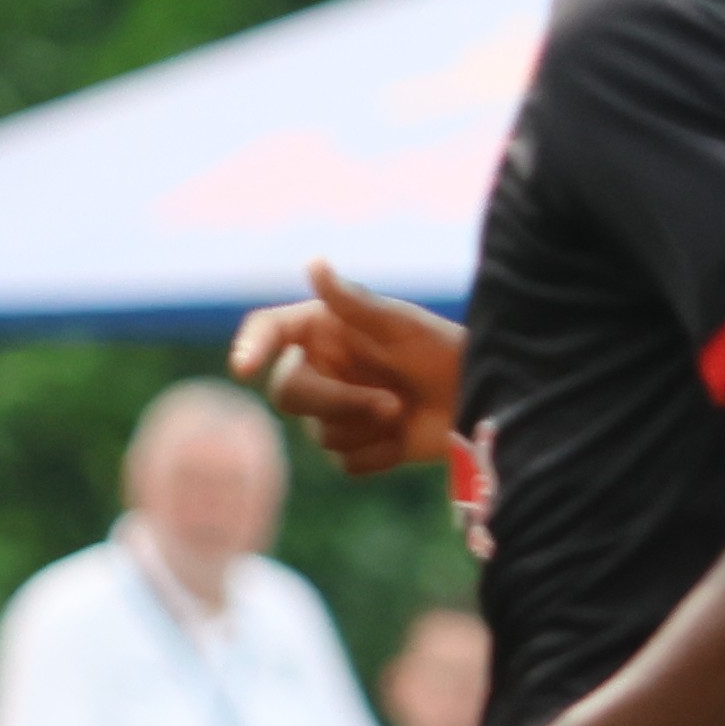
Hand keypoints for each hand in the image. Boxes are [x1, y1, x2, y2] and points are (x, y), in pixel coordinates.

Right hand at [230, 261, 463, 478]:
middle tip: (393, 403)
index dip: (251, 346)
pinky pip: (346, 462)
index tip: (245, 367)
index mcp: (322, 331)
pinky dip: (380, 454)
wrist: (479, 397)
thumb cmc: (442, 348)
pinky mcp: (352, 450)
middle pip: (289, 394)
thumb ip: (353, 302)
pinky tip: (407, 438)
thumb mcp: (400, 323)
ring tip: (406, 411)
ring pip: (321, 434)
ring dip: (369, 428)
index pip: (269, 332)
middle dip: (341, 402)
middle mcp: (319, 370)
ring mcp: (332, 413)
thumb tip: (315, 264)